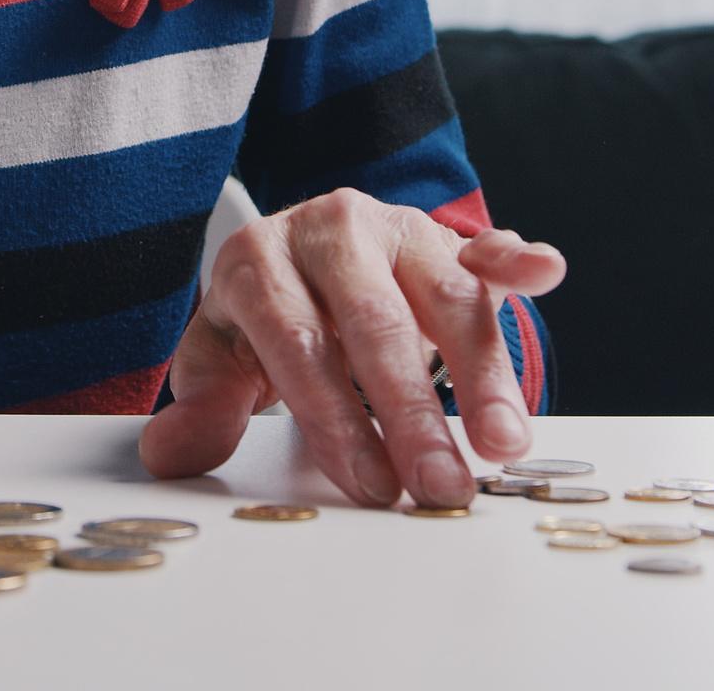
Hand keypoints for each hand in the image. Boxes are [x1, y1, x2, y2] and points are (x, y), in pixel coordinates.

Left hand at [138, 189, 568, 509]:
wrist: (300, 254)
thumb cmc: (265, 318)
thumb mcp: (222, 357)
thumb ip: (205, 405)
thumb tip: (172, 455)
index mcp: (260, 262)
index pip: (298, 343)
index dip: (335, 417)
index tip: (371, 484)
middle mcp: (328, 232)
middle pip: (375, 324)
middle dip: (412, 414)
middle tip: (441, 485)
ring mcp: (394, 228)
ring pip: (443, 298)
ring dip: (483, 374)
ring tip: (504, 445)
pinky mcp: (448, 235)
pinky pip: (483, 247)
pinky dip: (514, 259)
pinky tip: (541, 272)